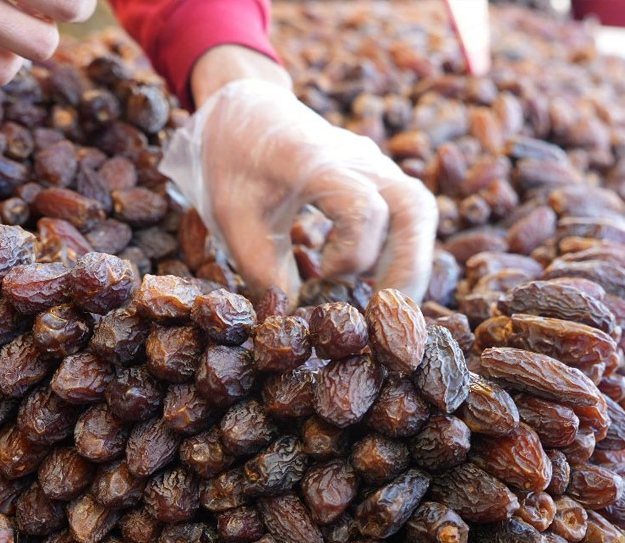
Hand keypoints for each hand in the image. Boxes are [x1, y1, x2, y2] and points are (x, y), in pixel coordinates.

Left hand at [160, 46, 437, 302]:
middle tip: (388, 315)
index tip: (326, 275)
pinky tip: (375, 275)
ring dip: (410, 258)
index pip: (365, 209)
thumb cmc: (233, 162)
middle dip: (410, 268)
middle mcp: (357, 157)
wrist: (244, 109)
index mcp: (315, 161)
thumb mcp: (233, 219)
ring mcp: (372, 162)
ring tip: (386, 300)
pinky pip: (407, 210)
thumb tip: (293, 323)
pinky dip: (400, 246)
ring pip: (419, 208)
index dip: (355, 255)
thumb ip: (263, 270)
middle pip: (415, 207)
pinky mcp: (376, 173)